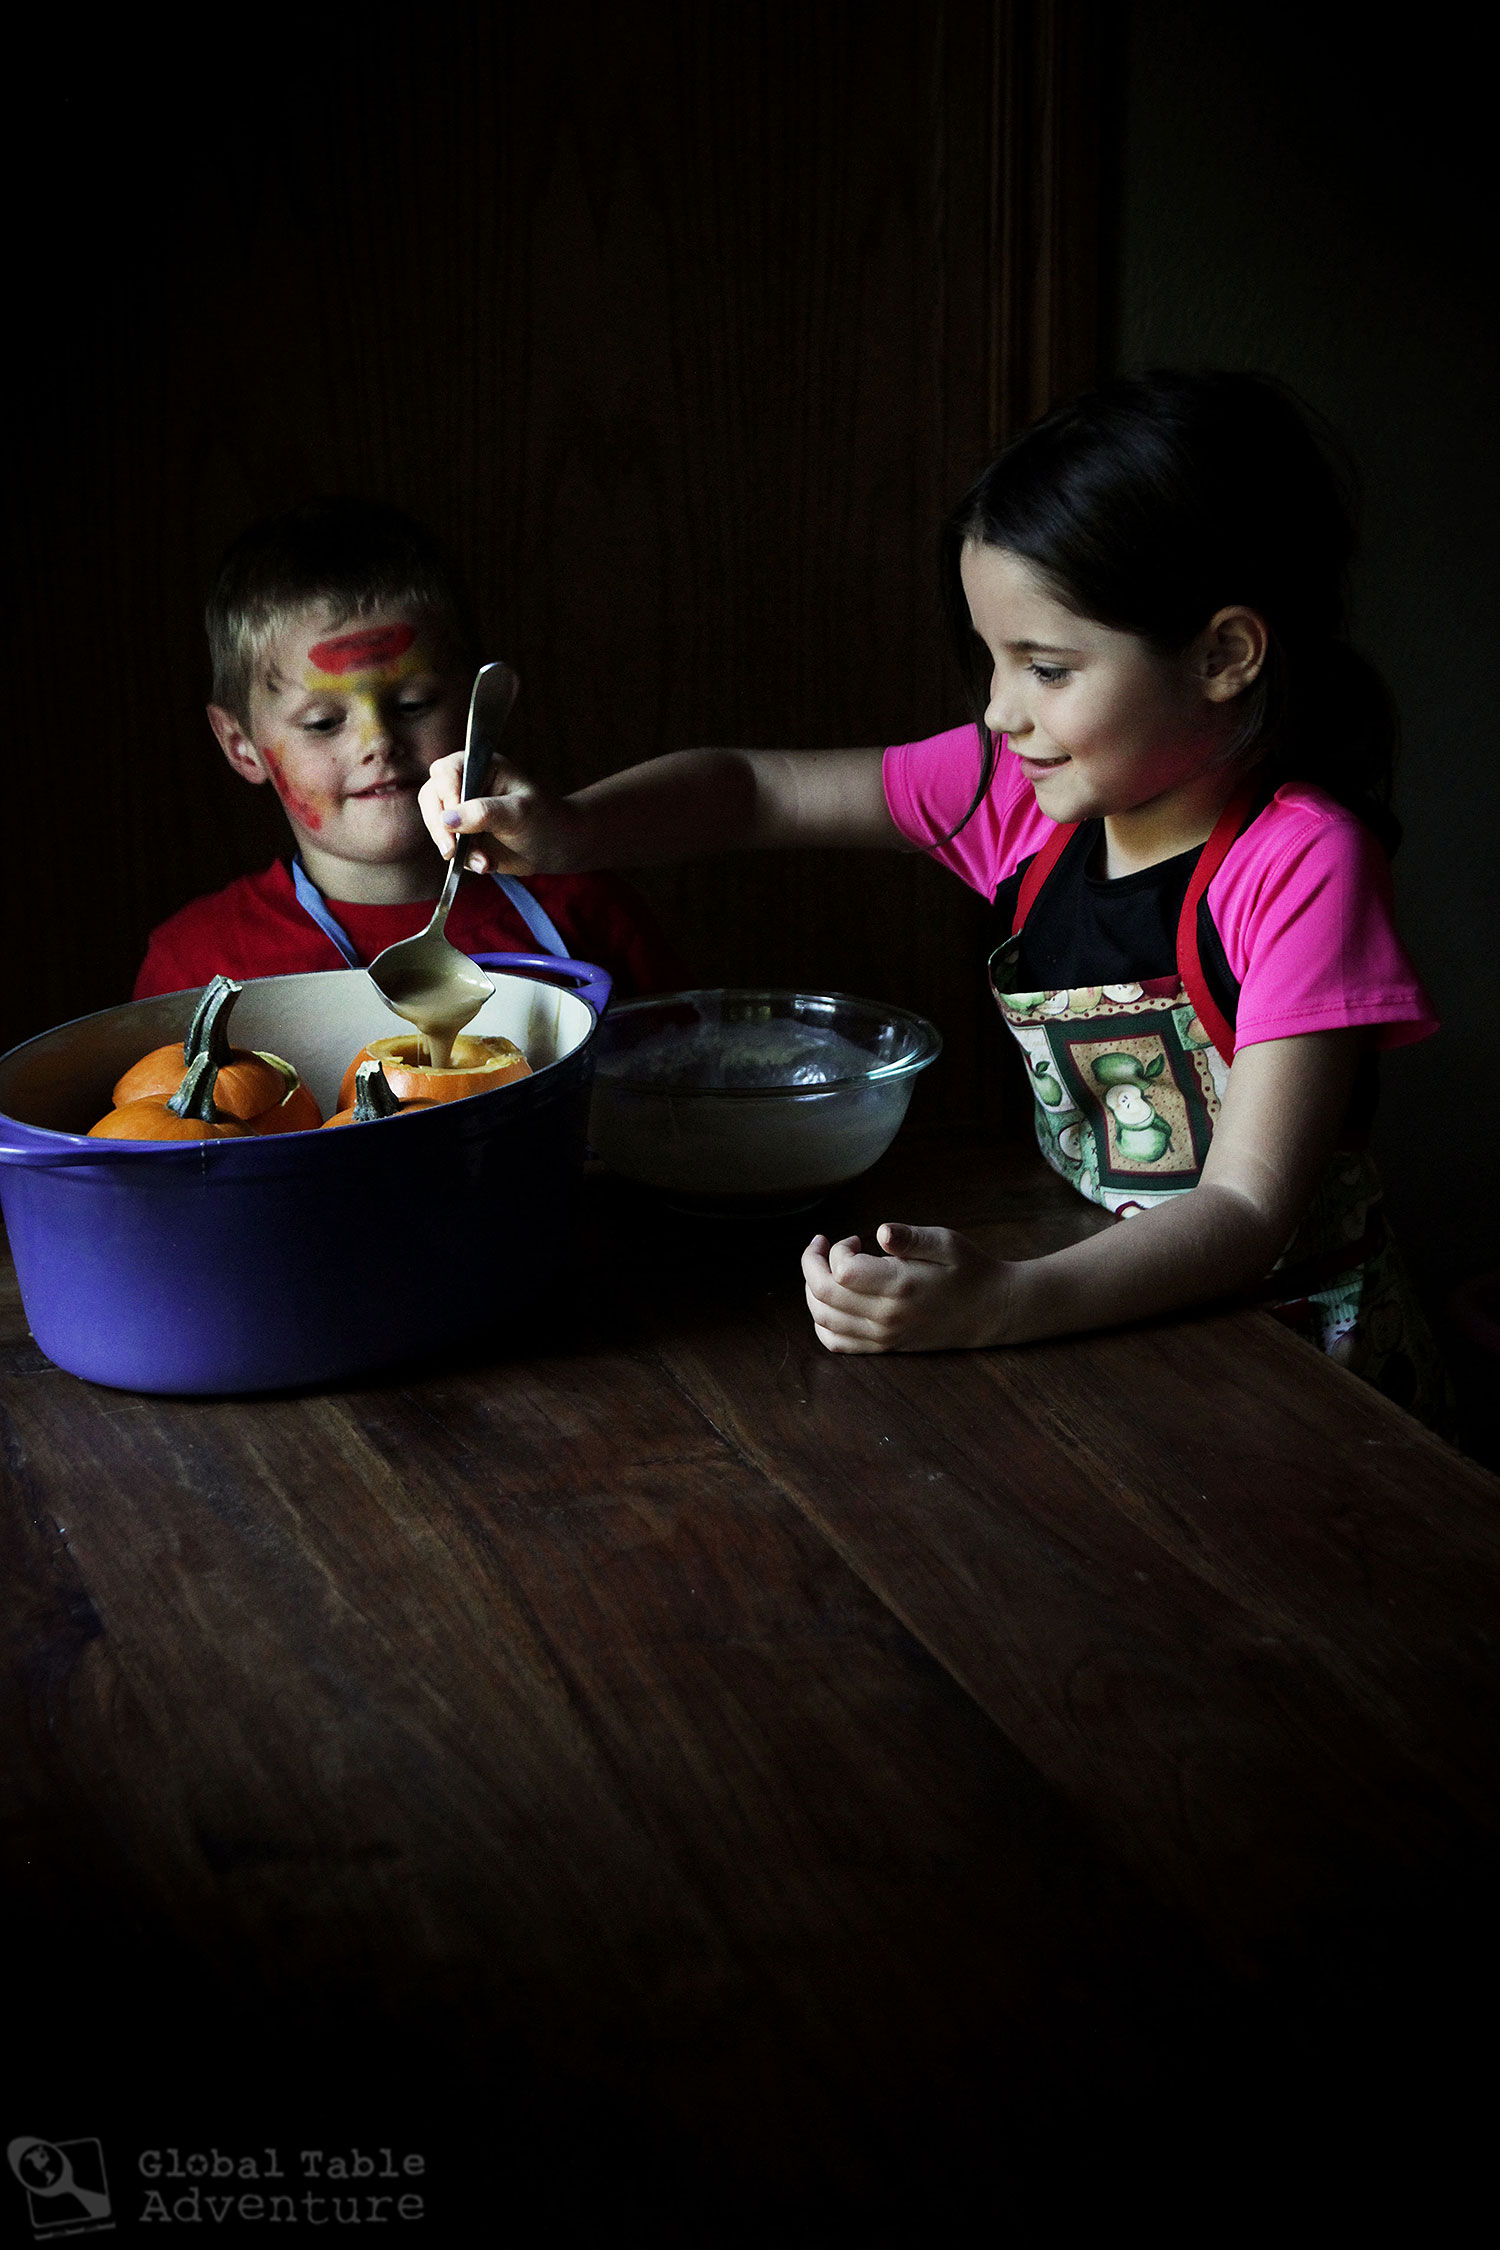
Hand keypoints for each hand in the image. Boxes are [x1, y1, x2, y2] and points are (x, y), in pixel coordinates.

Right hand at [417, 751, 585, 875]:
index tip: (453, 820)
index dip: (446, 794)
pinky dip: (464, 860)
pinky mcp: (462, 835)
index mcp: (481, 766)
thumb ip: (485, 812)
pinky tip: (487, 865)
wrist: (556, 847)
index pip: (446, 771)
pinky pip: (450, 847)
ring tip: (484, 862)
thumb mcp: (519, 813)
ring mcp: (461, 811)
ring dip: (455, 848)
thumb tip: (448, 818)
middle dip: (440, 826)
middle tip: (453, 850)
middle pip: (432, 797)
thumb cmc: (544, 819)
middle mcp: (466, 784)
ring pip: (437, 825)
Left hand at [801, 1223, 1013, 1352]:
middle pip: (824, 1295)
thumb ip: (911, 1238)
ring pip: (824, 1319)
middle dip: (812, 1264)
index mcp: (900, 1285)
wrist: (990, 1310)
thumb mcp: (946, 1242)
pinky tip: (830, 1302)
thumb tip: (881, 1231)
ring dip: (812, 1290)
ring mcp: (883, 1335)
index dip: (837, 1249)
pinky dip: (822, 1322)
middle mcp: (886, 1315)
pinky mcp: (884, 1347)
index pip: (842, 1271)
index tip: (856, 1239)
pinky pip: (837, 1343)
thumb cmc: (968, 1269)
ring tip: (824, 1270)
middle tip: (822, 1245)